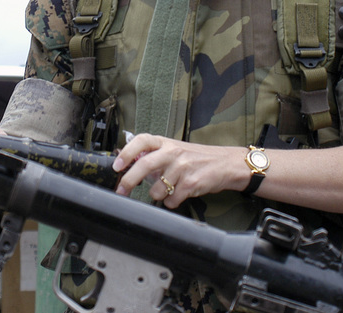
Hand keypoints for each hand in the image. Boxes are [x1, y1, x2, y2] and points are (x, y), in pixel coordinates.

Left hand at [112, 133, 247, 208]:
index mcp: (166, 142)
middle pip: (144, 165)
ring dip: (158, 195)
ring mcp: (182, 168)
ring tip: (169, 189)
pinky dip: (172, 202)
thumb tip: (130, 164)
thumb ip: (154, 155)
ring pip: (156, 190)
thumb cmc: (197, 158)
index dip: (126, 153)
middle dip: (129, 181)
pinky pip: (171, 201)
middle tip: (121, 190)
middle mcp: (173, 152)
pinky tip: (180, 194)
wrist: (225, 164)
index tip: (117, 166)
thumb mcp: (175, 150)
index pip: (141, 141)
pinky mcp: (191, 184)